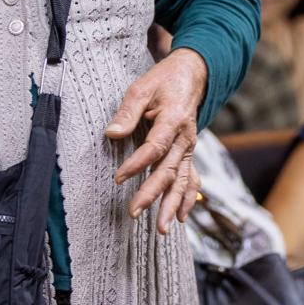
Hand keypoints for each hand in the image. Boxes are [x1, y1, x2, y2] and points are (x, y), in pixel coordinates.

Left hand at [106, 48, 207, 233]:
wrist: (192, 75)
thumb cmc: (163, 81)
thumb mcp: (141, 88)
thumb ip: (127, 112)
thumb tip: (111, 134)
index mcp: (174, 119)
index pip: (155, 147)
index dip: (137, 164)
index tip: (118, 178)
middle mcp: (185, 138)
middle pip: (168, 170)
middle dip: (152, 193)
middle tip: (134, 211)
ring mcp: (189, 148)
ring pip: (182, 180)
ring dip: (172, 205)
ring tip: (162, 229)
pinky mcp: (188, 153)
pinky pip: (191, 179)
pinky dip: (187, 199)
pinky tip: (181, 218)